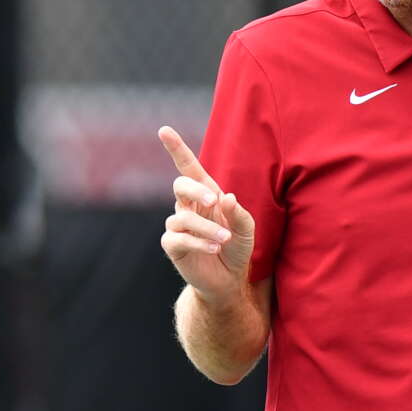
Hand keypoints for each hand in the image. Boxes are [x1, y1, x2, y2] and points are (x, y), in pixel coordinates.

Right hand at [157, 127, 255, 305]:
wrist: (229, 280)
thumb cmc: (237, 248)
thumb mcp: (247, 229)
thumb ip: (238, 213)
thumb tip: (226, 197)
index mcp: (205, 195)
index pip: (188, 167)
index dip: (176, 149)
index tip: (164, 130)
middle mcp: (188, 206)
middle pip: (180, 185)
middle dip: (196, 190)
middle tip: (213, 201)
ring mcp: (178, 226)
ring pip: (183, 217)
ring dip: (207, 228)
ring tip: (224, 241)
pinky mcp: (173, 246)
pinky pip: (180, 238)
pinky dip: (199, 243)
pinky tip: (214, 250)